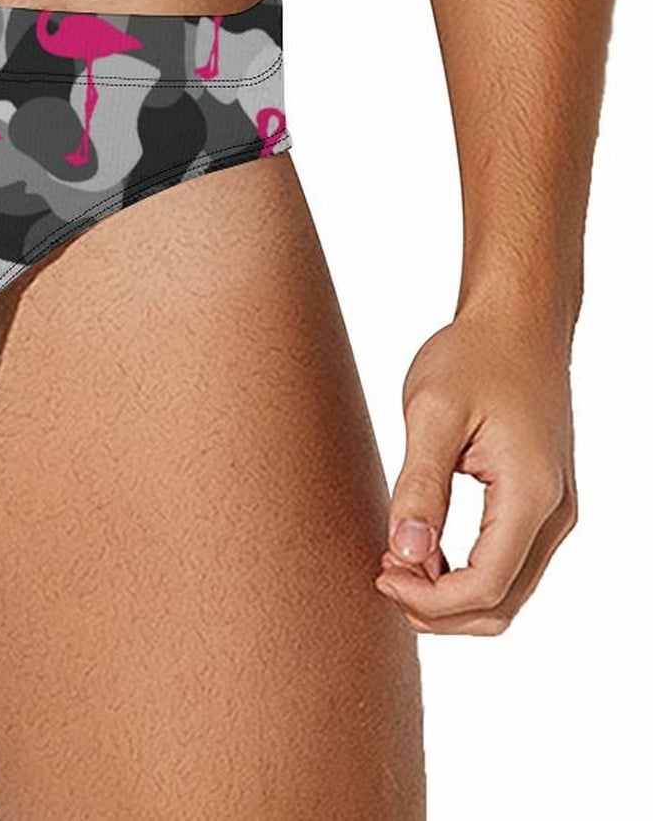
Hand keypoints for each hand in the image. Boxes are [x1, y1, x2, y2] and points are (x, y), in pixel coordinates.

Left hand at [375, 305, 577, 634]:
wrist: (517, 325)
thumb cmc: (472, 358)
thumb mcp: (432, 412)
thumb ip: (420, 484)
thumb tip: (406, 552)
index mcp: (531, 495)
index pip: (486, 586)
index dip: (429, 597)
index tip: (380, 571)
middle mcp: (554, 515)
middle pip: (502, 605)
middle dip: (438, 608)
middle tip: (381, 574)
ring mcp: (553, 513)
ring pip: (508, 592)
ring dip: (450, 596)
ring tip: (394, 562)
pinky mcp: (540, 503)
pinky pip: (508, 563)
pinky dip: (465, 574)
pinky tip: (419, 548)